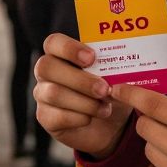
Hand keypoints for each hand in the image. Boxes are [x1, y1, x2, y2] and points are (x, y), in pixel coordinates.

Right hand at [34, 34, 133, 157]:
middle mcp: (47, 72)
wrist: (110, 124)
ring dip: (84, 102)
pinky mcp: (45, 117)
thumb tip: (124, 63)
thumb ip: (114, 67)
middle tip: (104, 89)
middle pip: (47, 66)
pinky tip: (92, 118)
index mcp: (61, 54)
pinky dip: (79, 118)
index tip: (92, 58)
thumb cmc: (110, 91)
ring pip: (53, 93)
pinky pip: (57, 116)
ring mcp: (42, 95)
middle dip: (79, 79)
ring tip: (105, 108)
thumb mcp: (115, 77)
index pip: (53, 42)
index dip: (69, 48)